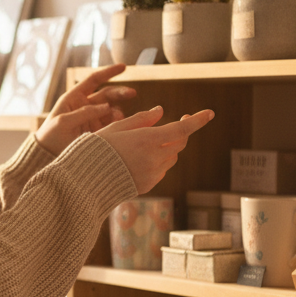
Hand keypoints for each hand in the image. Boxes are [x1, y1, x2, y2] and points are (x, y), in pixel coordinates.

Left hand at [35, 64, 136, 156]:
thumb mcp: (63, 122)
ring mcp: (93, 119)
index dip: (108, 72)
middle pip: (107, 94)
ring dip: (119, 112)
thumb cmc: (50, 136)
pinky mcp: (98, 131)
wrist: (47, 156)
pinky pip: (112, 125)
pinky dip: (118, 124)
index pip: (94, 80)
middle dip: (120, 92)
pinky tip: (119, 127)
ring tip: (119, 118)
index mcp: (74, 98)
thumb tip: (106, 107)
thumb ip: (84, 113)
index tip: (123, 66)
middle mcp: (85, 106)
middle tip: (132, 93)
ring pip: (112, 110)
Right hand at [99, 106, 215, 193]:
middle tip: (177, 121)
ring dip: (168, 147)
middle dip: (180, 132)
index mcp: (146, 140)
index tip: (210, 113)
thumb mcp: (116, 128)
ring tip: (148, 144)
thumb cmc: (96, 149)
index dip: (197, 121)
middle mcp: (154, 158)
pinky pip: (161, 170)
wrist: (85, 181)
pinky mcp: (148, 184)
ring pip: (172, 157)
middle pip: (179, 143)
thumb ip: (141, 119)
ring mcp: (153, 173)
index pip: (181, 129)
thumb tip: (160, 111)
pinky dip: (158, 162)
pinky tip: (139, 160)